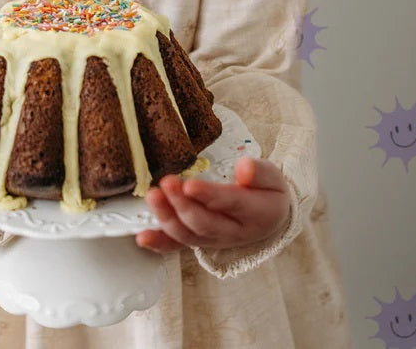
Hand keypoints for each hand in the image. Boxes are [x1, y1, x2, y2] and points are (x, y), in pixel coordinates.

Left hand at [136, 156, 289, 253]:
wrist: (270, 216)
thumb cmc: (268, 192)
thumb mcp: (273, 177)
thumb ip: (260, 171)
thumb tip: (244, 168)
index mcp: (255, 213)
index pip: (229, 203)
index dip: (209, 196)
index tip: (190, 184)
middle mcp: (233, 232)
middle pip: (204, 223)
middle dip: (182, 204)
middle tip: (166, 183)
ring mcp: (214, 240)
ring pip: (188, 235)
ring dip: (167, 218)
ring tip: (153, 197)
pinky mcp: (199, 240)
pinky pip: (178, 245)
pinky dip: (160, 243)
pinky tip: (142, 237)